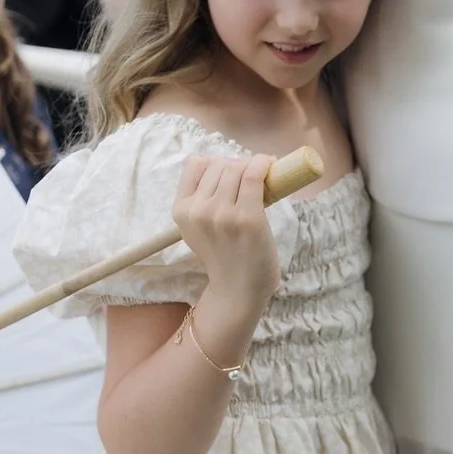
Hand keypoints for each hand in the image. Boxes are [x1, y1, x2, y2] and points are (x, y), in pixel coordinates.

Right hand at [172, 155, 279, 318]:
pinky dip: (264, 165)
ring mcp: (221, 214)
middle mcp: (198, 210)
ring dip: (253, 165)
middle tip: (253, 177)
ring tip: (264, 176)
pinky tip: (271, 167)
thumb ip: (202, 200)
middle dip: (238, 165)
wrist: (238, 290)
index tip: (232, 172)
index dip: (216, 163)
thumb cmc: (225, 256)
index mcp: (181, 211)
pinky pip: (254, 175)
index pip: (195, 165)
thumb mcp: (197, 229)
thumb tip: (234, 165)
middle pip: (219, 164)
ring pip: (236, 167)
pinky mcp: (247, 218)